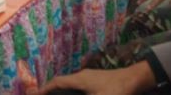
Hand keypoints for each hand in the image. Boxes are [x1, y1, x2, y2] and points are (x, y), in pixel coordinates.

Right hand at [31, 63, 153, 94]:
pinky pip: (78, 85)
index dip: (45, 88)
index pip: (57, 82)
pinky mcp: (97, 80)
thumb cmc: (118, 90)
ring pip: (70, 83)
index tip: (35, 94)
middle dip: (51, 89)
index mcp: (80, 79)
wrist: (135, 79)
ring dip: (61, 90)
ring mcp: (90, 77)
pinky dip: (71, 91)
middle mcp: (82, 76)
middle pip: (62, 82)